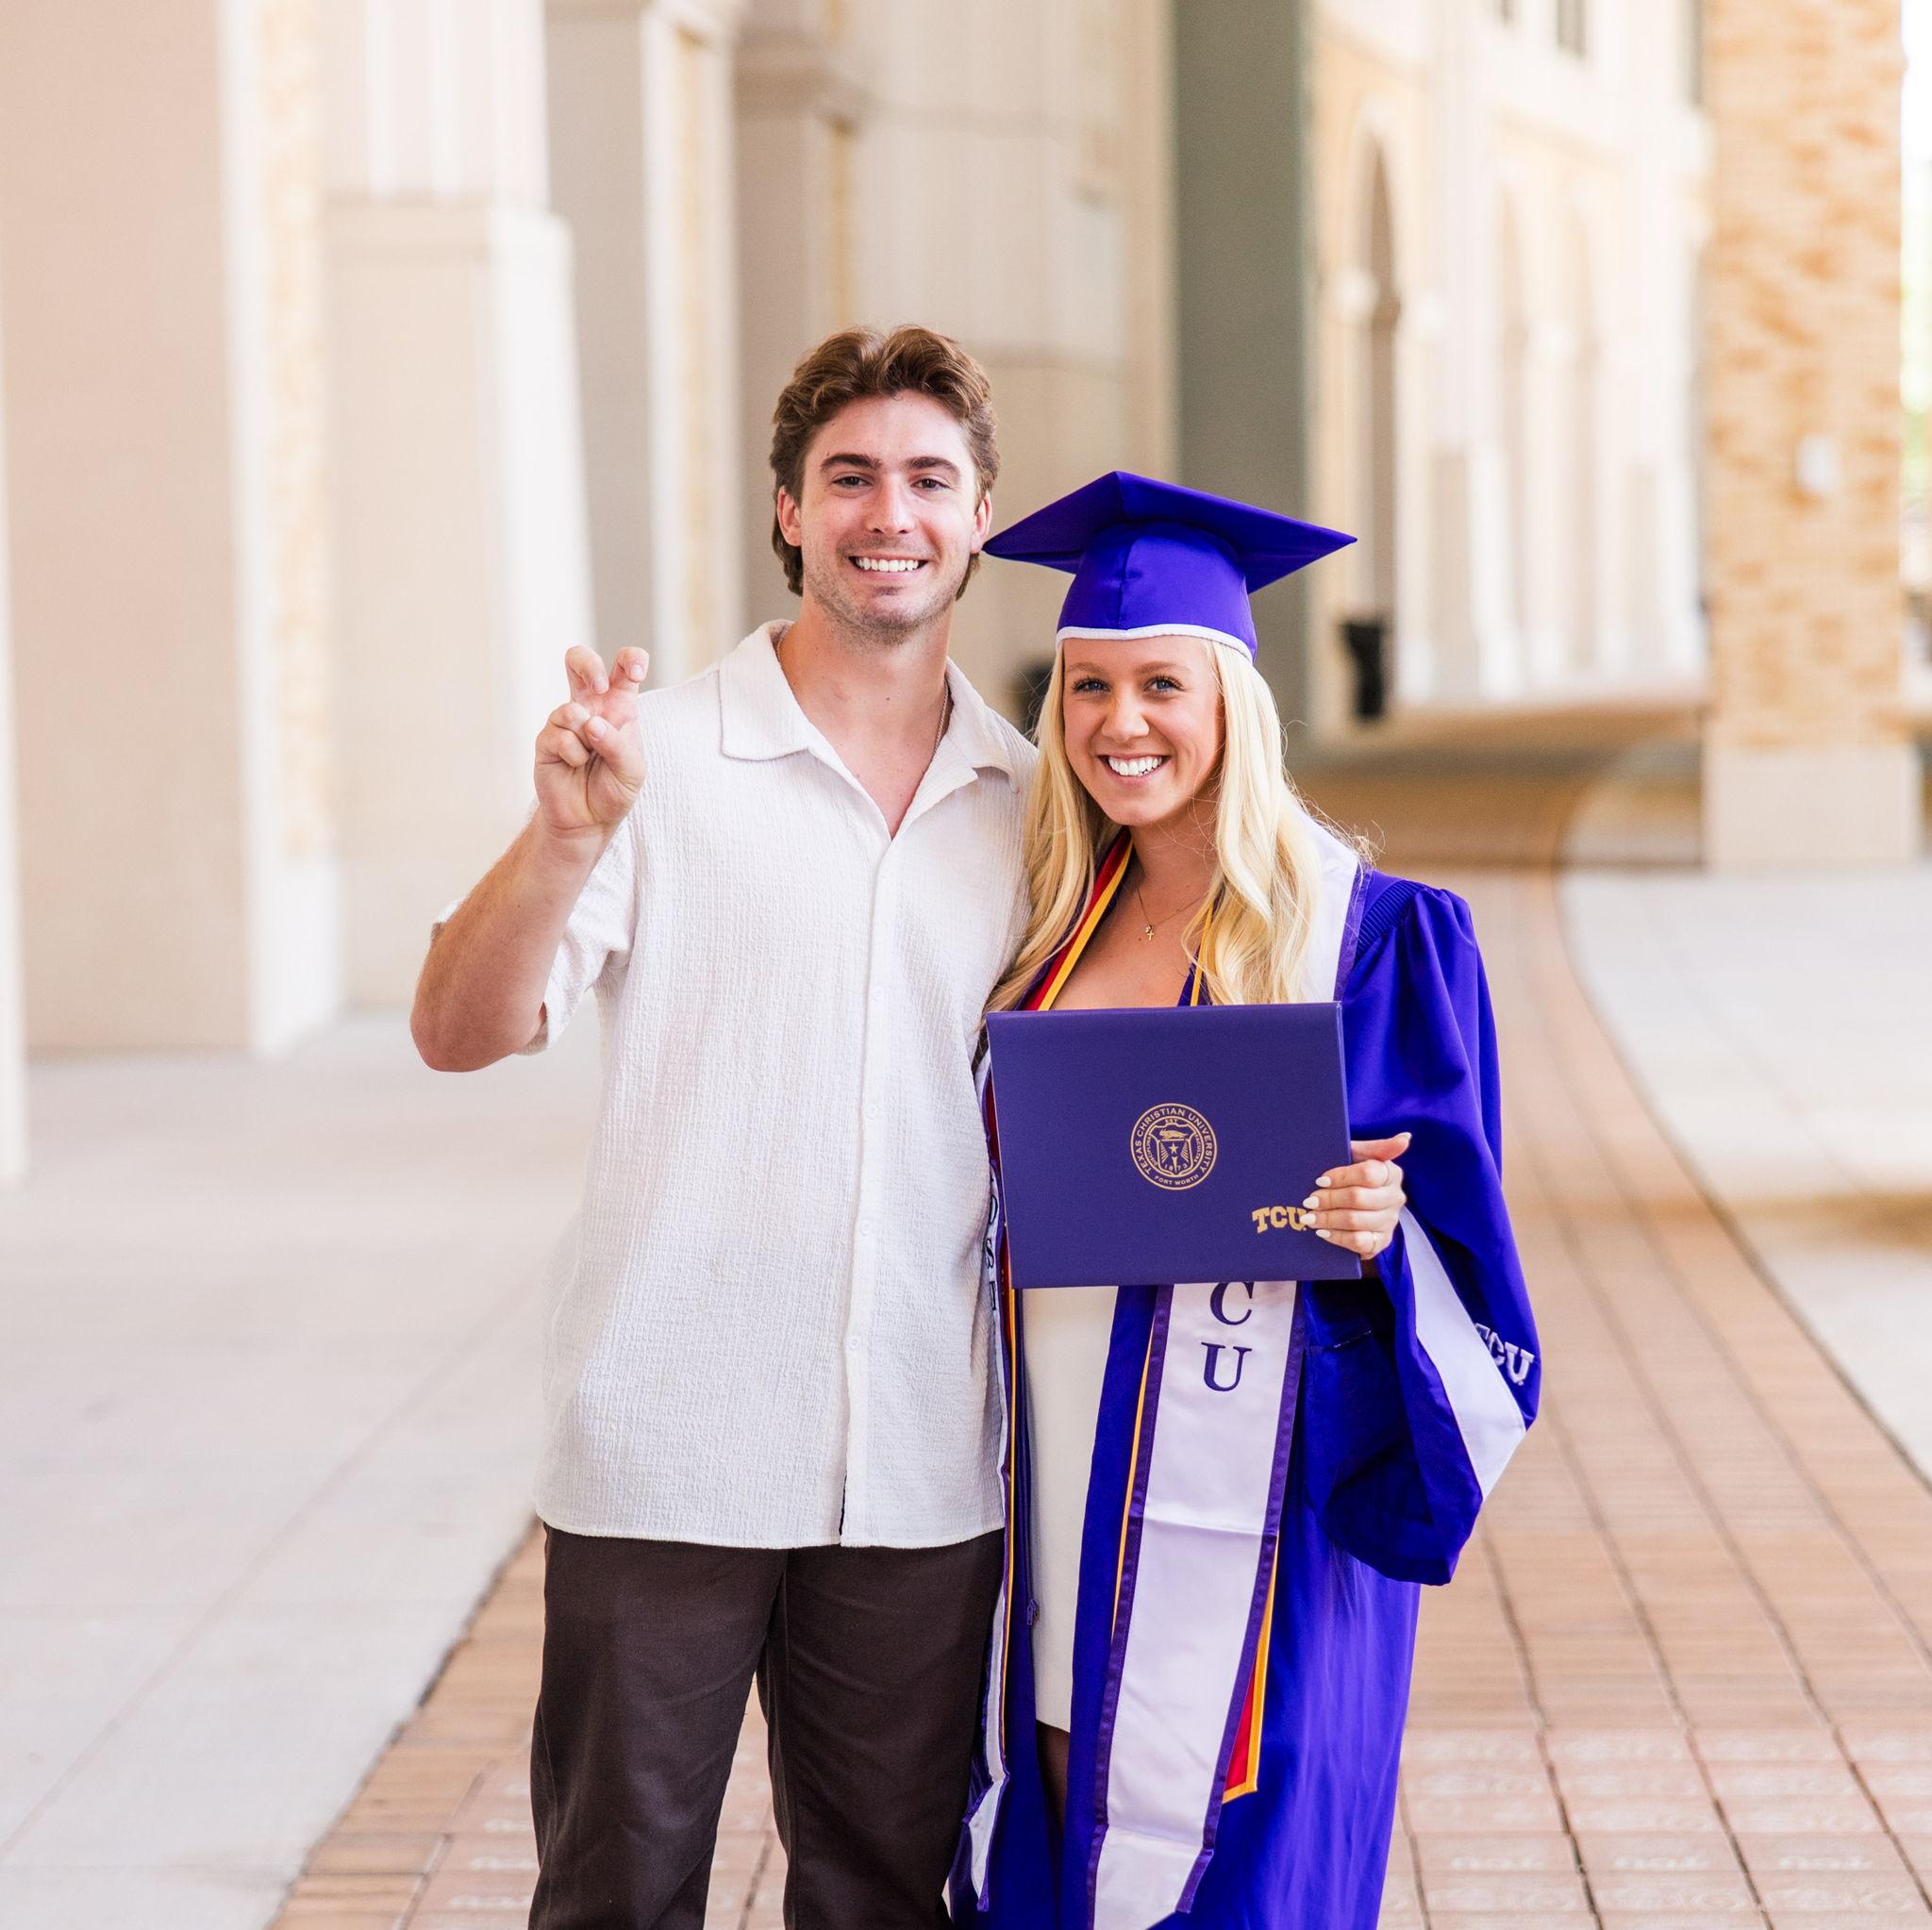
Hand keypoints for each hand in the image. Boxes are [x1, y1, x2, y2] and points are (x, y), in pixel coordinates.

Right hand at [535, 647, 648, 837]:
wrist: (588, 820)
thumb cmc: (615, 790)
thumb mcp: (632, 770)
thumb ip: (618, 745)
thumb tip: (590, 723)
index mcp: (619, 706)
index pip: (625, 667)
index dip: (631, 659)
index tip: (636, 672)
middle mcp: (590, 707)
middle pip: (580, 661)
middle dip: (588, 665)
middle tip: (599, 687)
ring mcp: (565, 721)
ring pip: (571, 709)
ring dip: (586, 738)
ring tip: (589, 758)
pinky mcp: (546, 738)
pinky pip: (559, 735)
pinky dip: (573, 755)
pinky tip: (575, 765)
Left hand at [1306, 1133, 1410, 1262]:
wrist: (1350, 1203)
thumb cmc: (1351, 1174)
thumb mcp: (1357, 1156)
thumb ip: (1375, 1147)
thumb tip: (1406, 1138)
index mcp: (1391, 1173)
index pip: (1368, 1173)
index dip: (1341, 1176)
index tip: (1320, 1180)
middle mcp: (1395, 1198)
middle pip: (1359, 1198)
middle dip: (1329, 1199)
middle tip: (1309, 1201)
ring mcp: (1390, 1221)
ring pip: (1356, 1221)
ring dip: (1328, 1219)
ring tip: (1309, 1217)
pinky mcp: (1382, 1241)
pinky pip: (1359, 1242)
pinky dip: (1337, 1237)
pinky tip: (1322, 1231)